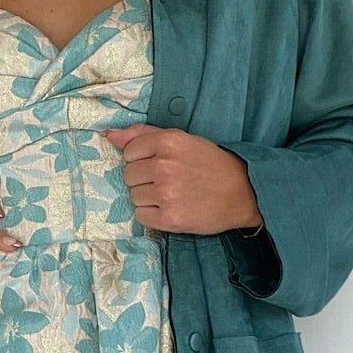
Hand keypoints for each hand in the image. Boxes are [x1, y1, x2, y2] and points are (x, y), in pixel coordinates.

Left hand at [101, 125, 263, 235]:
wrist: (242, 193)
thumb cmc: (210, 164)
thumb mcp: (181, 140)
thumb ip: (143, 134)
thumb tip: (110, 135)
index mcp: (167, 142)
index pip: (129, 152)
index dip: (141, 159)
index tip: (160, 164)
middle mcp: (164, 166)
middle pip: (128, 175)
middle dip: (143, 179)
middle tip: (168, 181)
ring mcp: (166, 193)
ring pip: (133, 196)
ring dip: (148, 197)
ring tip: (171, 194)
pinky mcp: (170, 218)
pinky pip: (141, 215)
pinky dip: (152, 214)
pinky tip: (170, 208)